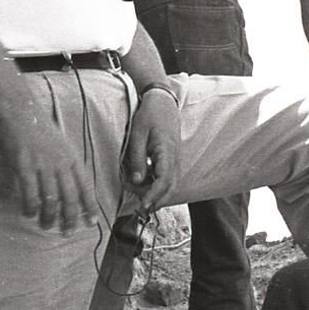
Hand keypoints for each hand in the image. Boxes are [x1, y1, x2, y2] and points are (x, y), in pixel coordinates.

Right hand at [0, 97, 99, 232]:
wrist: (21, 110)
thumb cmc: (40, 128)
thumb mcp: (61, 145)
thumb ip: (66, 165)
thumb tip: (69, 186)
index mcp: (72, 158)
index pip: (85, 187)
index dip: (89, 207)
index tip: (91, 223)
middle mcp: (61, 163)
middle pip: (70, 197)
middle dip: (70, 218)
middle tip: (67, 232)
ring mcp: (43, 164)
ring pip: (51, 198)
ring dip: (49, 216)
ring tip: (47, 225)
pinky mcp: (25, 165)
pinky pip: (30, 192)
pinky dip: (30, 206)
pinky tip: (29, 212)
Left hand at [124, 85, 179, 210]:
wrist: (163, 102)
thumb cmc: (149, 115)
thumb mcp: (137, 134)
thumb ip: (137, 159)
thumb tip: (137, 181)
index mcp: (167, 152)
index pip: (164, 182)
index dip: (153, 197)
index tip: (142, 206)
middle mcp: (175, 160)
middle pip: (169, 190)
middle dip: (153, 199)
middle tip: (133, 197)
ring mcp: (175, 161)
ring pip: (169, 187)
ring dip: (153, 192)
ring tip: (133, 185)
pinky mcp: (172, 161)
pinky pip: (166, 179)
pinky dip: (155, 185)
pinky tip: (141, 179)